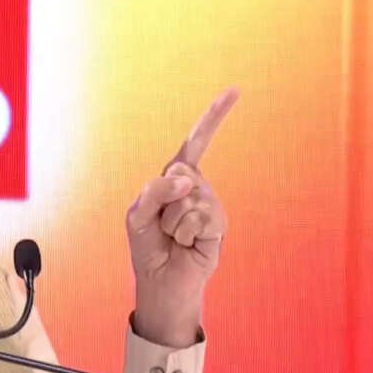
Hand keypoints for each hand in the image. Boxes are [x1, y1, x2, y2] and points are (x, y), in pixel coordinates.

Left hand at [125, 88, 238, 347]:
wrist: (162, 281)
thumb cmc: (148, 247)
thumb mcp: (137, 215)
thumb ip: (154, 191)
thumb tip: (186, 181)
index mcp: (175, 179)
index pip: (195, 143)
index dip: (214, 117)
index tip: (235, 91)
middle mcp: (196, 188)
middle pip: (181, 172)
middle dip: (162, 199)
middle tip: (161, 224)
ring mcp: (210, 206)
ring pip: (190, 198)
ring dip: (172, 221)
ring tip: (173, 237)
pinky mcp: (218, 225)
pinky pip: (199, 216)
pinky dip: (184, 232)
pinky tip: (186, 244)